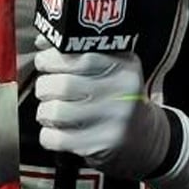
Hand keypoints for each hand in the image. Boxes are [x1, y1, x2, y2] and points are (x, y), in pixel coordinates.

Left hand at [34, 47, 169, 178]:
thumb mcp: (112, 67)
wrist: (144, 138)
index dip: (53, 57)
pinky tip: (57, 129)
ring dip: (44, 110)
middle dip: (44, 85)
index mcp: (124, 66)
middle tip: (45, 87)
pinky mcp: (101, 146)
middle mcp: (122, 92)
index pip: (80, 56)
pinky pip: (57, 138)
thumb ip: (79, 51)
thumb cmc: (118, 96)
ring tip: (50, 108)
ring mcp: (113, 121)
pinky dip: (48, 134)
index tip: (44, 60)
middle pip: (64, 84)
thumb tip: (43, 41)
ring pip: (57, 112)